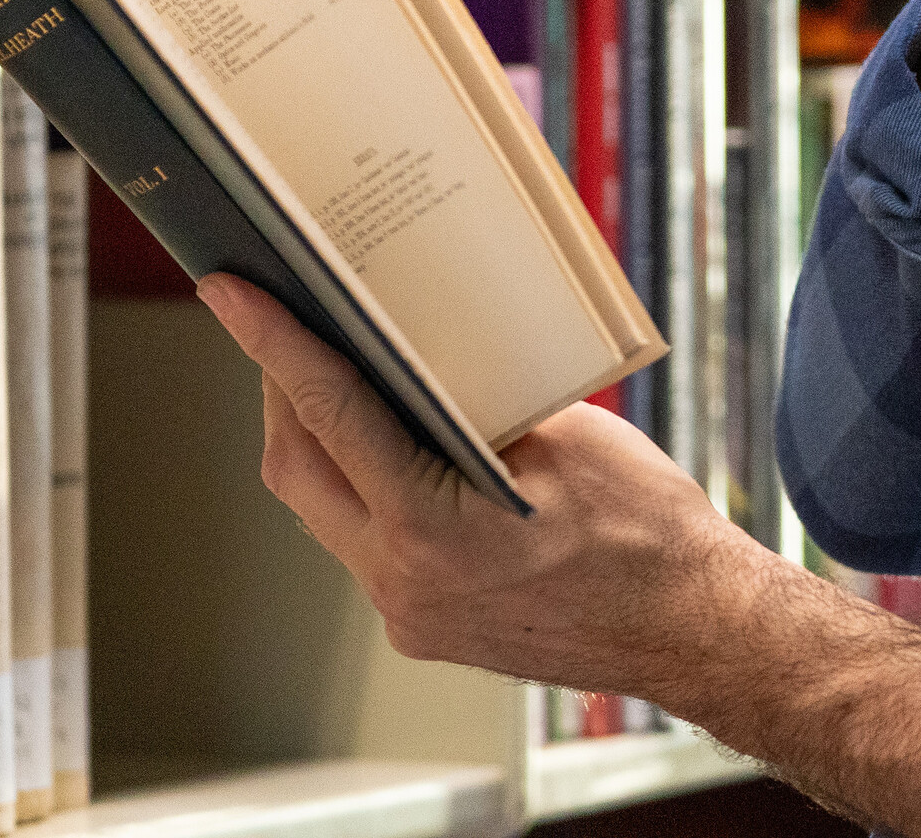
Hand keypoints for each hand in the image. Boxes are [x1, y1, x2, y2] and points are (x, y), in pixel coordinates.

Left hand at [199, 274, 756, 698]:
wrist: (691, 629)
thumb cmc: (646, 533)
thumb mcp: (568, 436)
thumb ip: (477, 401)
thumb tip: (416, 356)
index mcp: (430, 528)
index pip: (329, 414)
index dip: (273, 342)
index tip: (229, 291)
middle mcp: (401, 582)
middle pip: (298, 470)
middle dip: (283, 389)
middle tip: (287, 318)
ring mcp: (408, 614)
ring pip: (326, 511)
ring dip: (324, 442)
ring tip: (341, 372)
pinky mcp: (425, 626)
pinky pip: (366, 542)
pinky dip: (367, 486)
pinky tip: (398, 446)